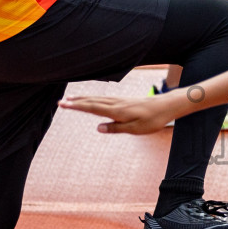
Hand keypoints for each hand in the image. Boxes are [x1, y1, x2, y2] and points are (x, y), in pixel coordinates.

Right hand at [59, 93, 179, 133]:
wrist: (167, 106)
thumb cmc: (152, 120)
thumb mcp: (135, 129)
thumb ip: (115, 128)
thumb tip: (98, 127)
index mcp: (116, 111)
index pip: (92, 108)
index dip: (77, 106)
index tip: (63, 104)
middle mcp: (116, 103)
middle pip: (92, 101)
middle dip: (76, 102)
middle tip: (60, 102)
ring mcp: (120, 101)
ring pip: (97, 99)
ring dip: (83, 99)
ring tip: (71, 99)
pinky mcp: (124, 101)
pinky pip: (104, 99)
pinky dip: (94, 98)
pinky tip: (91, 100)